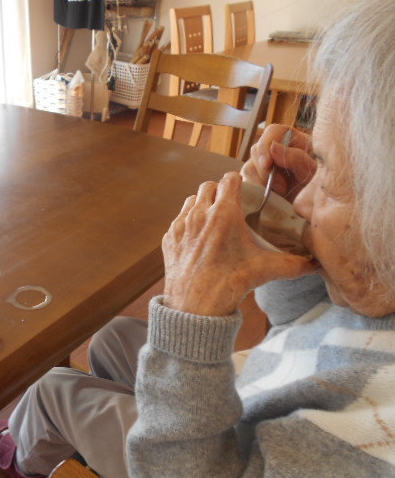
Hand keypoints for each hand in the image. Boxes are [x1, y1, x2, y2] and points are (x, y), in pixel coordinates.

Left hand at [162, 173, 317, 315]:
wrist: (196, 306)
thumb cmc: (230, 284)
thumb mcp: (265, 270)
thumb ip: (294, 264)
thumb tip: (315, 264)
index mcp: (223, 213)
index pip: (230, 179)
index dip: (238, 183)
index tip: (243, 192)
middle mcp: (199, 214)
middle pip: (209, 186)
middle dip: (219, 192)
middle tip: (229, 206)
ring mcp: (181, 225)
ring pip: (191, 200)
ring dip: (202, 204)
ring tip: (213, 220)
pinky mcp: (170, 237)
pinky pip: (179, 220)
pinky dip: (189, 223)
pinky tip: (199, 237)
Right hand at [241, 125, 315, 202]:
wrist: (316, 209)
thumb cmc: (320, 187)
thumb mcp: (313, 171)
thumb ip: (297, 158)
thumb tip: (274, 147)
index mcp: (293, 140)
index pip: (272, 132)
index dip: (265, 146)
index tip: (266, 164)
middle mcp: (276, 150)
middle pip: (256, 150)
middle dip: (265, 171)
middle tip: (282, 187)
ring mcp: (264, 165)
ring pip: (249, 167)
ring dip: (260, 182)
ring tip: (280, 193)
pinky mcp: (257, 180)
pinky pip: (246, 182)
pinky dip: (255, 190)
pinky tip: (269, 197)